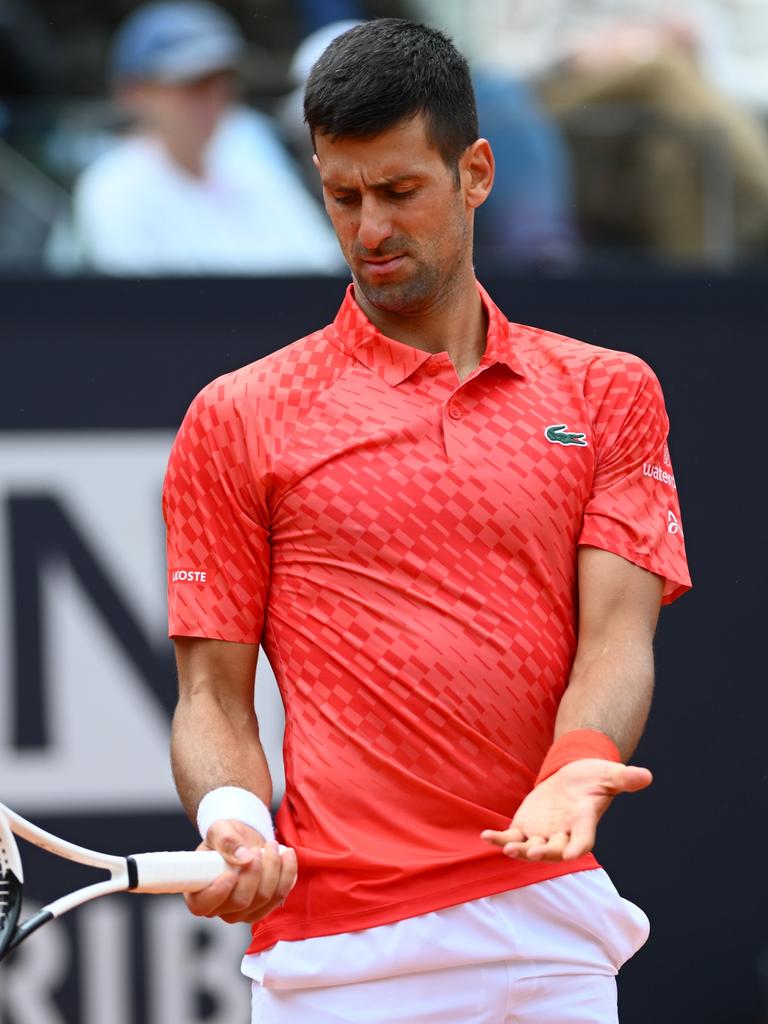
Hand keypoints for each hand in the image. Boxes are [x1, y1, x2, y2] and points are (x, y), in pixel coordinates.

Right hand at [184, 819, 297, 923]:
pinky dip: (287, 873)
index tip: (230, 872)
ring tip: (271, 845)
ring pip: (264, 898)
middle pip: (241, 901)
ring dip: (272, 868)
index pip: (202, 905)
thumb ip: (226, 840)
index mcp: (198, 892)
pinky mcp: (264, 907)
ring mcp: (243, 912)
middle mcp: (220, 908)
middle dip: (254, 872)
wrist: (244, 839)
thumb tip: (243, 857)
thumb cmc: (227, 836)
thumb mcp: (220, 829)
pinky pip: (280, 895)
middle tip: (256, 849)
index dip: (217, 892)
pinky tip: (286, 855)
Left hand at [481, 759, 651, 861]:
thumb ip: (624, 778)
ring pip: (531, 848)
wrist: (573, 777)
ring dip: (519, 850)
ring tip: (507, 848)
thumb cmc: (593, 777)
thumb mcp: (608, 774)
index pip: (583, 839)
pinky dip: (500, 839)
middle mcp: (564, 834)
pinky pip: (511, 837)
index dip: (579, 847)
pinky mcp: (526, 828)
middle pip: (554, 849)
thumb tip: (646, 775)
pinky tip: (486, 835)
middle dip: (544, 852)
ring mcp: (543, 834)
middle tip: (532, 851)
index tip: (575, 854)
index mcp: (584, 822)